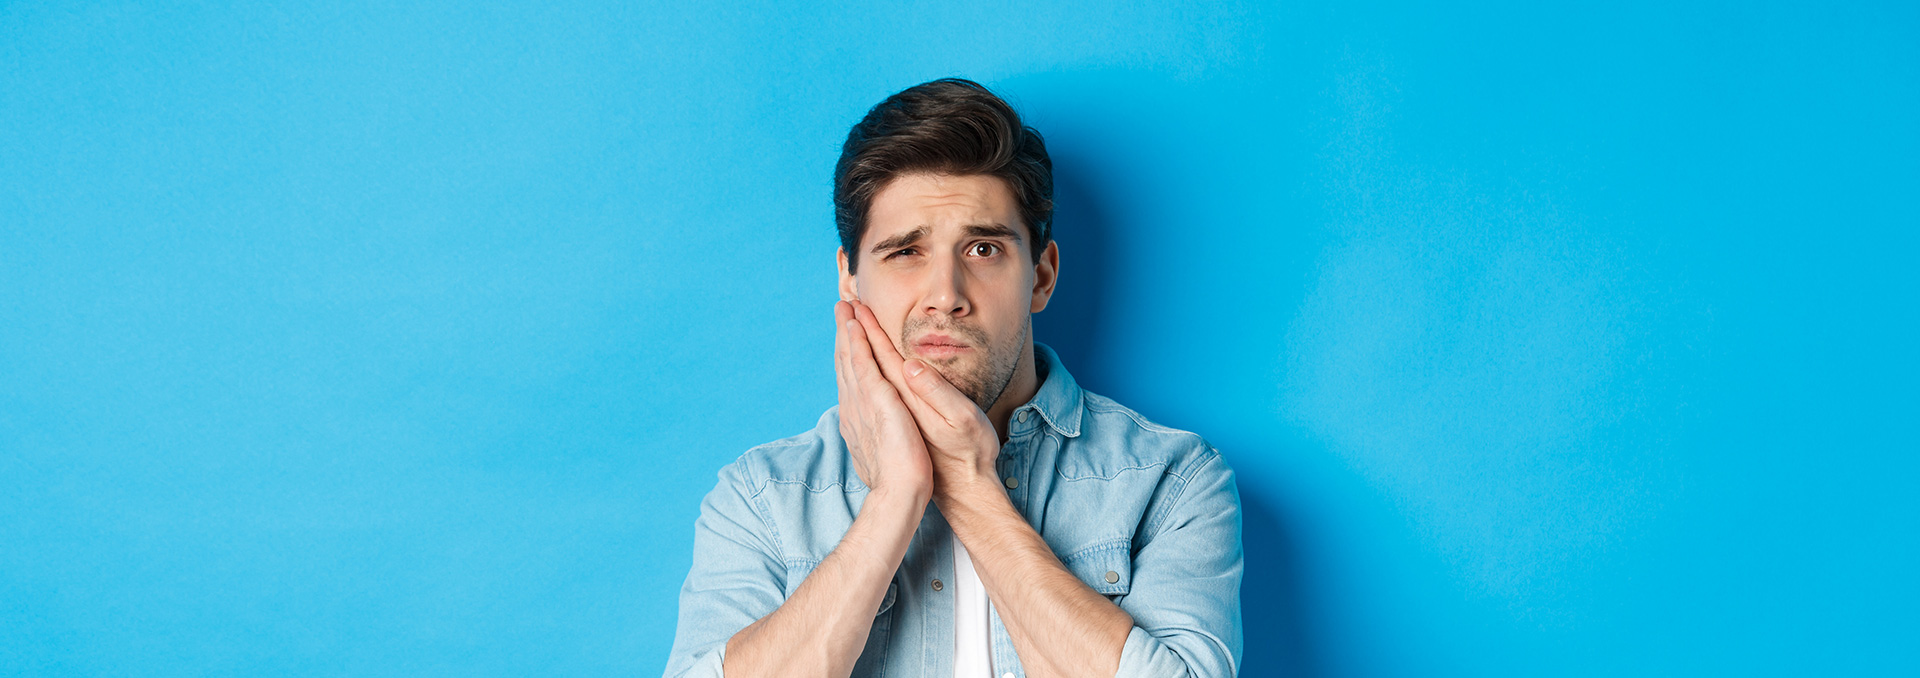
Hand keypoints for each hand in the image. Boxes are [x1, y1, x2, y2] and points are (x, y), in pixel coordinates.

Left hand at [845, 301, 1000, 494]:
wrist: (931, 496)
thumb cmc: (963, 456)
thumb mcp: (960, 420)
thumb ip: (934, 391)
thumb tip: (910, 364)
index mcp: (897, 397)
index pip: (876, 353)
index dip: (867, 326)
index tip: (858, 304)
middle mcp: (875, 405)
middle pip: (856, 359)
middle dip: (850, 330)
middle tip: (843, 304)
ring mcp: (864, 418)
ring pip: (849, 375)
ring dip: (845, 347)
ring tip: (842, 327)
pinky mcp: (863, 430)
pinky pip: (850, 393)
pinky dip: (847, 373)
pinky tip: (847, 369)